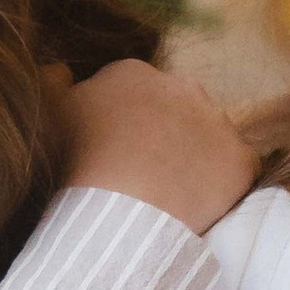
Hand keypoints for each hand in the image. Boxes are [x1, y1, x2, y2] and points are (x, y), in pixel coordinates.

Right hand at [63, 55, 255, 235]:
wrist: (115, 220)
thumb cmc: (73, 169)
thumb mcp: (48, 118)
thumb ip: (54, 85)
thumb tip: (62, 70)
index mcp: (132, 74)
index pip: (134, 96)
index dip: (124, 129)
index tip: (114, 158)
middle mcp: (181, 86)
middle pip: (176, 111)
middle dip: (164, 137)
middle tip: (143, 179)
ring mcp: (216, 122)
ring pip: (207, 139)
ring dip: (194, 160)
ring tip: (169, 198)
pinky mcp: (240, 160)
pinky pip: (236, 172)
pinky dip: (222, 188)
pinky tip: (197, 208)